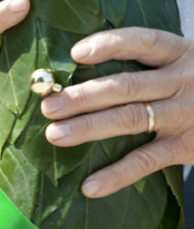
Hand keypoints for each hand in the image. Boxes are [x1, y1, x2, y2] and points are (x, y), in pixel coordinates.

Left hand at [41, 28, 193, 197]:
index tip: (77, 52)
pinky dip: (116, 176)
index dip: (111, 45)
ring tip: (54, 135)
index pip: (144, 41)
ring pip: (130, 120)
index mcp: (180, 53)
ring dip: (89, 128)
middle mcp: (182, 81)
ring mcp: (184, 115)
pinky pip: (146, 161)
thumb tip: (79, 60)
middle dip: (84, 96)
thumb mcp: (183, 61)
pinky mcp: (186, 147)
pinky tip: (88, 187)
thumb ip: (147, 61)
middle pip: (126, 86)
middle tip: (49, 105)